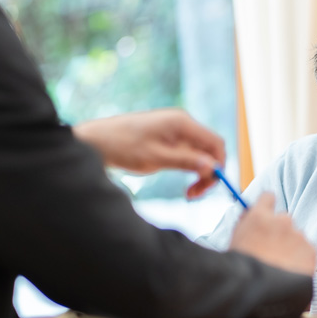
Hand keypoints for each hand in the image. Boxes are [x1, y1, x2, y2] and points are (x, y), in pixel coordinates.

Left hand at [73, 109, 224, 197]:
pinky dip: (189, 168)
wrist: (97, 141)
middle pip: (210, 149)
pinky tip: (182, 183)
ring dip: (199, 173)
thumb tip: (213, 167)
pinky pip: (188, 153)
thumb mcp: (156, 158)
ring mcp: (176, 130)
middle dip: (209, 172)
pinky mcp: (168, 138)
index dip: (219, 165)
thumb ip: (186, 162)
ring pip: (200, 153)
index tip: (209, 187)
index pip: (215, 143)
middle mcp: (183, 123)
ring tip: (189, 193)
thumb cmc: (123, 146)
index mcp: (182, 123)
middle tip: (196, 194)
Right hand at [229, 194, 316, 275]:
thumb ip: (245, 225)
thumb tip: (249, 214)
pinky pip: (307, 251)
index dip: (267, 207)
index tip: (267, 217)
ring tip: (281, 267)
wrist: (260, 292)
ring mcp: (298, 235)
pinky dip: (302, 260)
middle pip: (284, 220)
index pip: (268, 197)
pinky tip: (291, 272)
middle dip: (280, 232)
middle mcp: (281, 221)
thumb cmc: (241, 270)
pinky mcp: (311, 250)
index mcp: (259, 216)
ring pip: (297, 237)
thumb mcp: (234, 242)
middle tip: (273, 251)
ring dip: (291, 248)